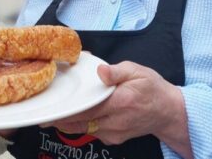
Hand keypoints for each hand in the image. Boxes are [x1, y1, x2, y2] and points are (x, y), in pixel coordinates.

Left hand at [40, 62, 191, 157]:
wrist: (168, 112)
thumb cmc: (152, 89)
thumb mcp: (137, 72)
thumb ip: (117, 71)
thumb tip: (100, 71)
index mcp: (120, 102)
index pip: (87, 108)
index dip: (67, 111)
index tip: (50, 110)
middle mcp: (116, 121)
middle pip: (80, 124)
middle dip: (60, 120)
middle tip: (43, 116)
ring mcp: (114, 133)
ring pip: (84, 131)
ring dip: (69, 124)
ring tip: (53, 115)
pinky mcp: (114, 139)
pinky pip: (92, 133)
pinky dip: (82, 125)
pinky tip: (75, 116)